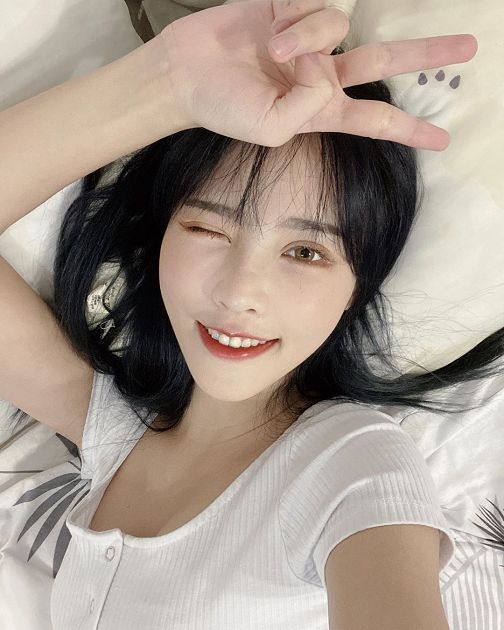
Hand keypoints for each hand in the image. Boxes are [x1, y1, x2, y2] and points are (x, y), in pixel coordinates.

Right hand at [160, 0, 477, 150]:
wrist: (187, 72)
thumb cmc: (224, 108)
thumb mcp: (270, 128)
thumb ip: (307, 106)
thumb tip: (324, 64)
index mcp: (321, 110)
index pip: (373, 119)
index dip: (408, 129)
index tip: (442, 140)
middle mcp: (322, 73)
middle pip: (384, 60)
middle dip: (425, 54)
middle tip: (469, 49)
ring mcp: (309, 38)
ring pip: (336, 24)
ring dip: (305, 34)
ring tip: (271, 46)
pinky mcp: (292, 5)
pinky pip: (311, 0)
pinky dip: (294, 13)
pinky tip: (270, 24)